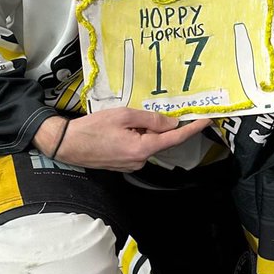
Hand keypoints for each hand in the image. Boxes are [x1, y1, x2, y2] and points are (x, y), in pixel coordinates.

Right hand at [33, 108, 210, 171]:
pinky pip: (138, 147)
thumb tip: (171, 123)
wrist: (66, 144)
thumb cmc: (92, 128)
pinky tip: (123, 127)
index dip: (192, 128)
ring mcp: (131, 164)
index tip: (206, 120)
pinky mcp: (123, 163)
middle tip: (158, 109)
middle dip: (162, 126)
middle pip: (161, 140)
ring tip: (127, 119)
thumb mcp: (123, 116)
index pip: (174, 138)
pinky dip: (137, 136)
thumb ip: (150, 119)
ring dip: (145, 130)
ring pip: (148, 143)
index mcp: (142, 149)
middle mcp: (140, 160)